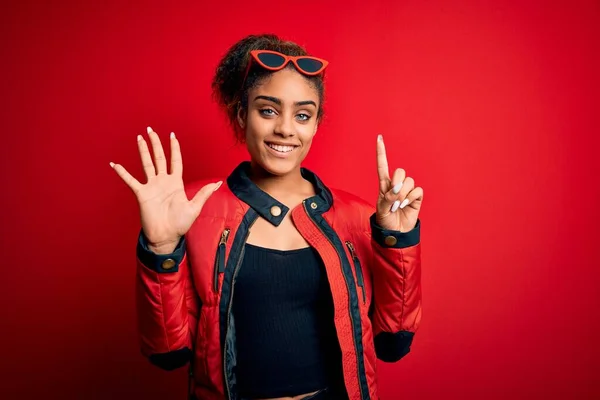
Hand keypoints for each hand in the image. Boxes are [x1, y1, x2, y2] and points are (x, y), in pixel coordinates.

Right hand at [110, 127, 221, 250]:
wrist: (166, 236)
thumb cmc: (181, 224)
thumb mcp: (195, 207)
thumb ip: (204, 193)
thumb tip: (218, 183)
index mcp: (176, 183)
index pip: (175, 161)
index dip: (174, 148)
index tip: (172, 135)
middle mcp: (163, 182)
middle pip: (159, 158)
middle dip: (156, 144)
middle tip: (151, 130)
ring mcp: (152, 186)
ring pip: (146, 164)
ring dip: (142, 151)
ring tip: (139, 138)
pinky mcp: (141, 194)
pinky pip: (130, 180)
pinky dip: (122, 172)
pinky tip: (114, 164)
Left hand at [375, 134, 422, 231]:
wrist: (396, 233)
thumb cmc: (385, 221)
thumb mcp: (381, 210)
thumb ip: (387, 198)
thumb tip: (397, 190)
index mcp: (384, 185)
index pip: (382, 165)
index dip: (381, 152)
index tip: (379, 138)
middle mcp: (396, 185)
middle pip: (400, 171)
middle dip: (397, 182)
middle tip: (393, 197)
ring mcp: (407, 191)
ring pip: (409, 181)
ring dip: (403, 194)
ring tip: (398, 205)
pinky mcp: (416, 197)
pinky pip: (417, 190)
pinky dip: (411, 198)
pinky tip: (406, 205)